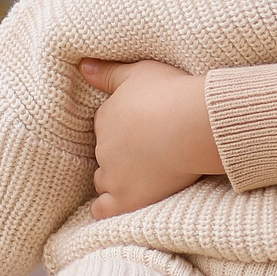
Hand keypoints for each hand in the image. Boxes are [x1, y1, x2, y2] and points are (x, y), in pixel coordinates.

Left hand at [80, 59, 222, 215]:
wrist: (195, 124)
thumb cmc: (172, 93)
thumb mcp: (138, 72)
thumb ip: (107, 72)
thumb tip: (81, 66)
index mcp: (105, 117)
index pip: (105, 126)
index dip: (123, 128)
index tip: (143, 128)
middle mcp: (103, 147)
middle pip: (105, 153)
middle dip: (121, 153)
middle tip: (149, 150)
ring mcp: (114, 175)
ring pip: (104, 180)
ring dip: (116, 179)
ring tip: (142, 175)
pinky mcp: (128, 198)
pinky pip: (104, 209)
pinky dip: (107, 208)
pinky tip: (116, 204)